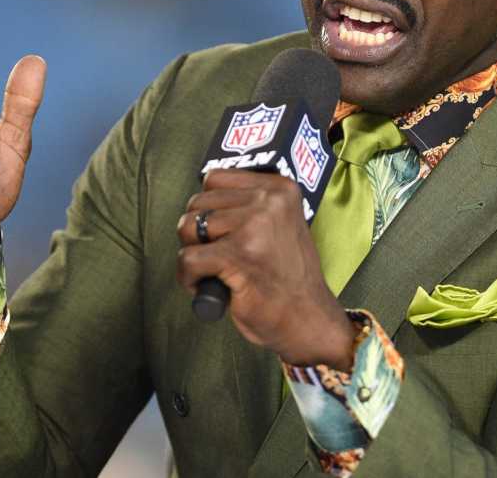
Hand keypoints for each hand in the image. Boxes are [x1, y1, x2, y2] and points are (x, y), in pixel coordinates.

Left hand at [175, 170, 356, 368]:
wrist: (308, 319)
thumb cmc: (288, 278)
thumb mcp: (279, 224)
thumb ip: (248, 205)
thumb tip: (201, 201)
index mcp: (279, 188)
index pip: (215, 178)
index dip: (209, 207)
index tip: (221, 230)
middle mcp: (269, 201)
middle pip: (198, 202)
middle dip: (198, 232)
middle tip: (218, 255)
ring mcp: (254, 227)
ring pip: (189, 228)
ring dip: (192, 253)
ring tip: (215, 269)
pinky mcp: (239, 256)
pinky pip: (188, 258)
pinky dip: (188, 277)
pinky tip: (207, 285)